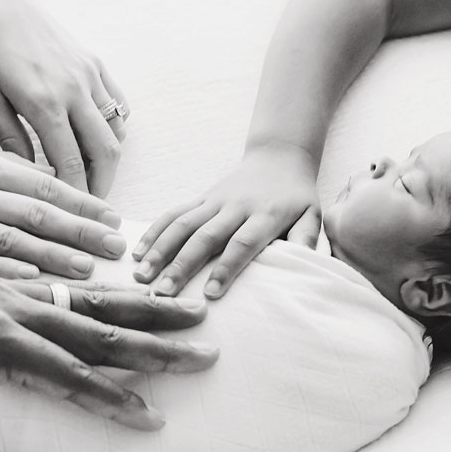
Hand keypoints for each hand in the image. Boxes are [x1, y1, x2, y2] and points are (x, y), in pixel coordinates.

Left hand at [0, 0, 128, 196]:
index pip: (72, 162)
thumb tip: (31, 176)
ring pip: (117, 129)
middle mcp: (74, 88)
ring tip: (92, 175)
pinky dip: (114, 127)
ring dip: (109, 158)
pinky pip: (118, 103)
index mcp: (43, 102)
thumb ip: (11, 139)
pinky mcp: (93, 62)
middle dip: (102, 183)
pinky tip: (96, 139)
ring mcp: (88, 73)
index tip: (74, 213)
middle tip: (90, 204)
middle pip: (106, 150)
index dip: (77, 193)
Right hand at [0, 142, 126, 279]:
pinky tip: (31, 284)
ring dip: (50, 255)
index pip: (44, 184)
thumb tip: (57, 190)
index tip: (114, 219)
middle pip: (36, 212)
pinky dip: (2, 271)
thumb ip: (5, 175)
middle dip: (80, 231)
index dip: (83, 203)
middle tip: (115, 247)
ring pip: (8, 238)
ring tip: (85, 269)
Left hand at [0, 275, 216, 451]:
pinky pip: (59, 280)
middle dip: (155, 336)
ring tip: (187, 304)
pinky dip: (100, 287)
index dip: (116, 399)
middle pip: (95, 320)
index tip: (158, 418)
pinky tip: (121, 287)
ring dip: (138, 302)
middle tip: (207, 343)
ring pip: (84, 293)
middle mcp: (6, 304)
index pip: (73, 372)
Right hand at [133, 145, 320, 298]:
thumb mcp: (312, 216)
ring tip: (141, 275)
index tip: (210, 294)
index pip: (242, 242)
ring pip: (182, 224)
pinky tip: (138, 251)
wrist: (279, 157)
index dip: (226, 267)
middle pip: (205, 236)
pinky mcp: (200, 198)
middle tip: (163, 293)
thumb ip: (307, 240)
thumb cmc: (297, 197)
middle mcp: (235, 206)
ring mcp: (214, 201)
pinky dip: (155, 231)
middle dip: (181, 265)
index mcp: (265, 214)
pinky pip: (174, 213)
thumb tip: (306, 266)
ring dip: (160, 250)